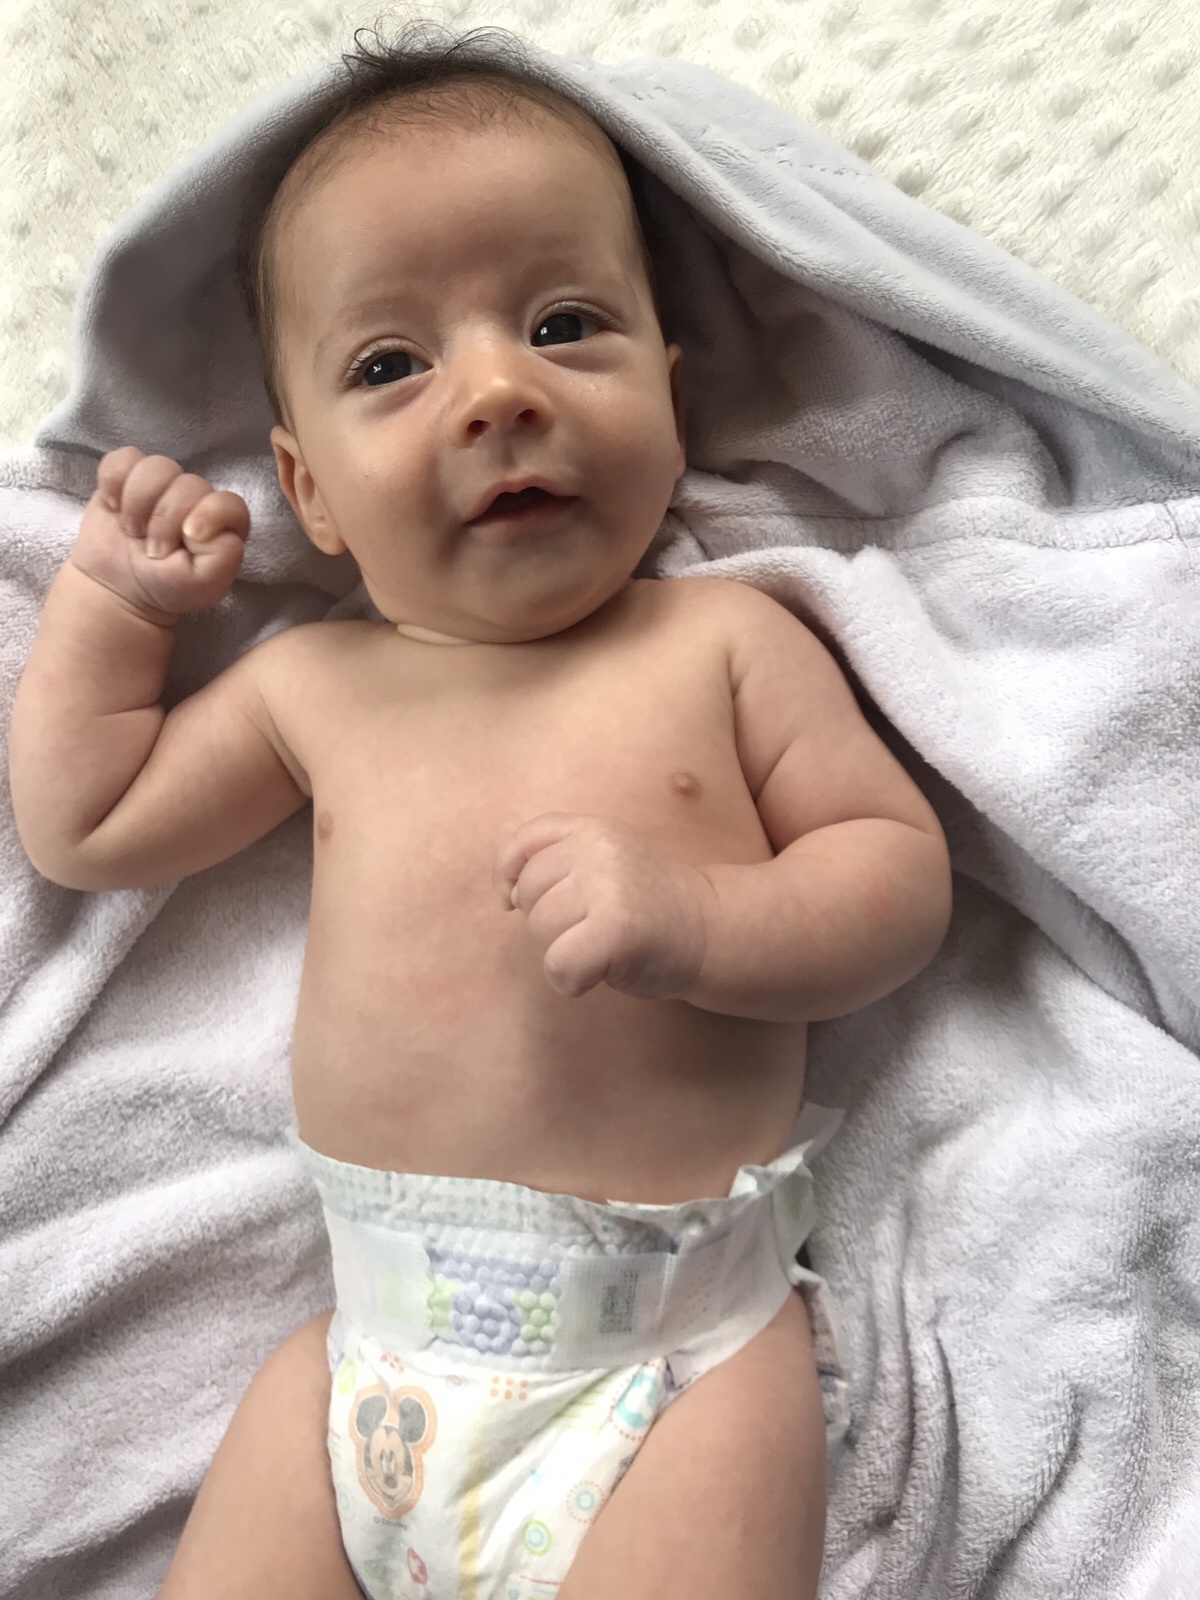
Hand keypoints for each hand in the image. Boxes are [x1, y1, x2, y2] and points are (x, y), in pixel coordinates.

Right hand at [70, 446, 250, 621]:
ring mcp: (163, 484)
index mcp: (223, 523)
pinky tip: (114, 507)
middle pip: (188, 484)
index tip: (186, 539)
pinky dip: (113, 481)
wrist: (119, 590)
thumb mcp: (206, 584)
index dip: (208, 515)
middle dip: (165, 519)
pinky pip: (123, 458)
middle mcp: (196, 498)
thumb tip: (201, 523)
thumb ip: (224, 554)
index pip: (228, 502)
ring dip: (138, 502)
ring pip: (157, 466)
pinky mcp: (128, 476)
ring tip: (133, 532)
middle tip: (153, 550)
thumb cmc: (168, 588)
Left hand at [494, 812, 714, 999]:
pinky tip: (600, 972)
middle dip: (549, 920)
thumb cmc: (649, 904)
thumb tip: (506, 893)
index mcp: (592, 828)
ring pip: (540, 931)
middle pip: (528, 893)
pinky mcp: (614, 929)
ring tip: (605, 944)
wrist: (712, 930)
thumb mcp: (605, 861)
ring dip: (564, 950)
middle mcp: (597, 849)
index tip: (513, 899)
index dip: (508, 872)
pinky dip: (572, 980)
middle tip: (593, 925)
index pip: (524, 841)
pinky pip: (559, 965)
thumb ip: (559, 862)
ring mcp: (607, 887)